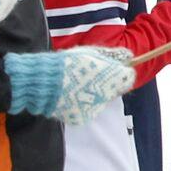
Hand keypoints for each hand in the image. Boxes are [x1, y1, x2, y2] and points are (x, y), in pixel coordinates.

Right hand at [3, 48, 135, 126]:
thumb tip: (129, 56)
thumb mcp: (90, 53)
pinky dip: (80, 105)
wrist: (41, 82)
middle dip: (106, 85)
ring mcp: (94, 109)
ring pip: (100, 102)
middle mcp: (108, 95)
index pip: (128, 78)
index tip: (111, 70)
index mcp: (113, 77)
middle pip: (114, 91)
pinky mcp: (82, 118)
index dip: (120, 73)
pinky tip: (68, 96)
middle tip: (88, 78)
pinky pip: (85, 111)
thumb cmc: (66, 63)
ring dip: (93, 96)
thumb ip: (112, 55)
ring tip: (74, 87)